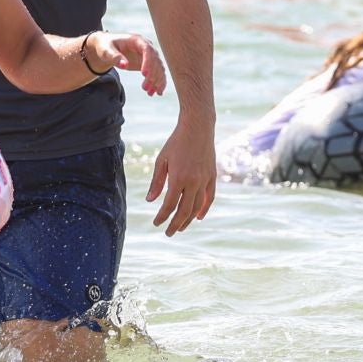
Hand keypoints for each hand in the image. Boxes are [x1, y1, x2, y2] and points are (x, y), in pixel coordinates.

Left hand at [89, 32, 165, 95]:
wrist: (108, 48)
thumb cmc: (106, 46)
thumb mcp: (106, 51)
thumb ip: (115, 57)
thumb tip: (124, 65)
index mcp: (136, 40)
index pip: (147, 49)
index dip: (148, 61)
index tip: (144, 74)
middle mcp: (146, 47)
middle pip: (155, 60)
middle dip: (152, 75)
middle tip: (144, 88)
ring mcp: (149, 56)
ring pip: (158, 68)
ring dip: (156, 81)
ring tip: (150, 93)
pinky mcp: (148, 64)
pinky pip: (157, 73)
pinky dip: (158, 82)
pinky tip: (157, 92)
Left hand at [146, 117, 216, 235]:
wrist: (198, 128)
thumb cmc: (176, 143)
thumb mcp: (161, 160)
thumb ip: (156, 182)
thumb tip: (149, 201)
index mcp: (178, 178)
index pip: (169, 204)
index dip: (162, 216)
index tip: (156, 224)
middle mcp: (193, 181)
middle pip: (184, 210)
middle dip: (175, 224)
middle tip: (168, 233)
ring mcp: (205, 180)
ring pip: (197, 207)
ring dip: (188, 220)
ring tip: (180, 227)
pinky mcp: (212, 177)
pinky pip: (209, 197)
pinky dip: (204, 209)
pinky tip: (198, 217)